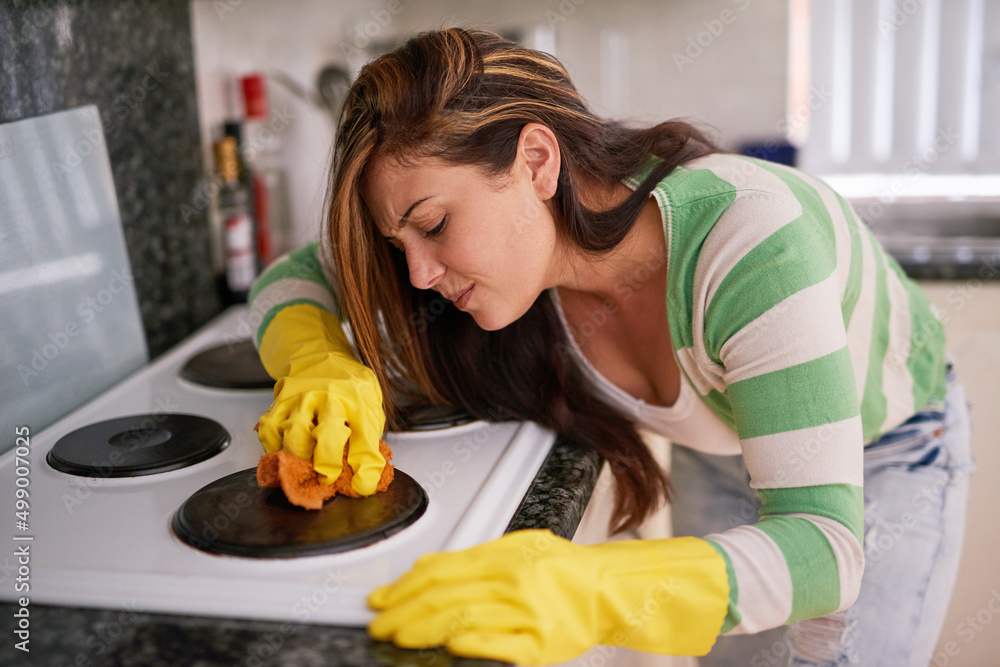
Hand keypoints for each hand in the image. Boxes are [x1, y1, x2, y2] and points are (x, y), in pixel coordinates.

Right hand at [256, 304, 386, 494]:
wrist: (320, 355)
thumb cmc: (347, 386)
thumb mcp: (369, 406)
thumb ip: (368, 438)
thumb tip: (365, 476)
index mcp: (359, 399)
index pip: (366, 436)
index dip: (366, 466)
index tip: (363, 485)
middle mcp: (330, 396)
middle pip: (328, 434)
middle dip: (327, 463)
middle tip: (328, 478)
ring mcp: (302, 397)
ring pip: (294, 433)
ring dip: (299, 458)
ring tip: (304, 468)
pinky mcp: (279, 401)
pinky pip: (270, 430)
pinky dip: (274, 448)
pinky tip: (284, 454)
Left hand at [367, 529, 729, 664]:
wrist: (607, 591)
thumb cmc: (563, 569)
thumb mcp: (517, 546)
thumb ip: (471, 557)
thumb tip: (423, 568)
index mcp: (504, 556)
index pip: (440, 571)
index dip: (403, 586)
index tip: (382, 599)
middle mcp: (513, 583)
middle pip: (442, 597)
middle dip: (402, 612)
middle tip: (380, 624)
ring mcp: (526, 615)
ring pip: (460, 621)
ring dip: (422, 631)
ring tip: (399, 636)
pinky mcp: (538, 646)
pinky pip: (494, 646)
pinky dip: (466, 644)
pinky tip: (446, 644)